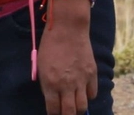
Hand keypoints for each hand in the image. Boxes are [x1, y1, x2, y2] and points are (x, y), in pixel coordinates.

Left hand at [37, 0, 96, 114]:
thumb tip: (53, 99)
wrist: (68, 28)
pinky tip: (83, 91)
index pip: (53, 110)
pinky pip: (92, 94)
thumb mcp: (41, 65)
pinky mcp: (92, 74)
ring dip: (78, 108)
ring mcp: (81, 80)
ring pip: (82, 107)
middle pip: (69, 112)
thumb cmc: (50, 45)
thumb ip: (46, 84)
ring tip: (74, 103)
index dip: (53, 114)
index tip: (54, 113)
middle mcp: (66, 84)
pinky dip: (88, 95)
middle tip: (65, 112)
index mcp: (50, 82)